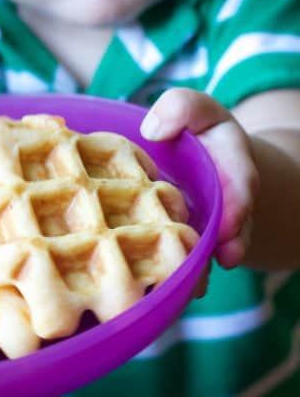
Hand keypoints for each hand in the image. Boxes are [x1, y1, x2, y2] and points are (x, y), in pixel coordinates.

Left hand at [140, 88, 258, 268]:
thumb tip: (152, 130)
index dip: (238, 204)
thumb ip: (182, 107)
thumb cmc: (192, 130)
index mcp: (232, 161)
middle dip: (231, 242)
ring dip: (208, 265)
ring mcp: (214, 222)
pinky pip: (196, 259)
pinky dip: (188, 275)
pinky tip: (175, 289)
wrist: (198, 161)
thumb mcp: (195, 110)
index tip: (231, 225)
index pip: (243, 180)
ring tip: (197, 285)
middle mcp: (229, 197)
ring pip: (216, 247)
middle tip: (222, 259)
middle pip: (236, 223)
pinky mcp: (194, 239)